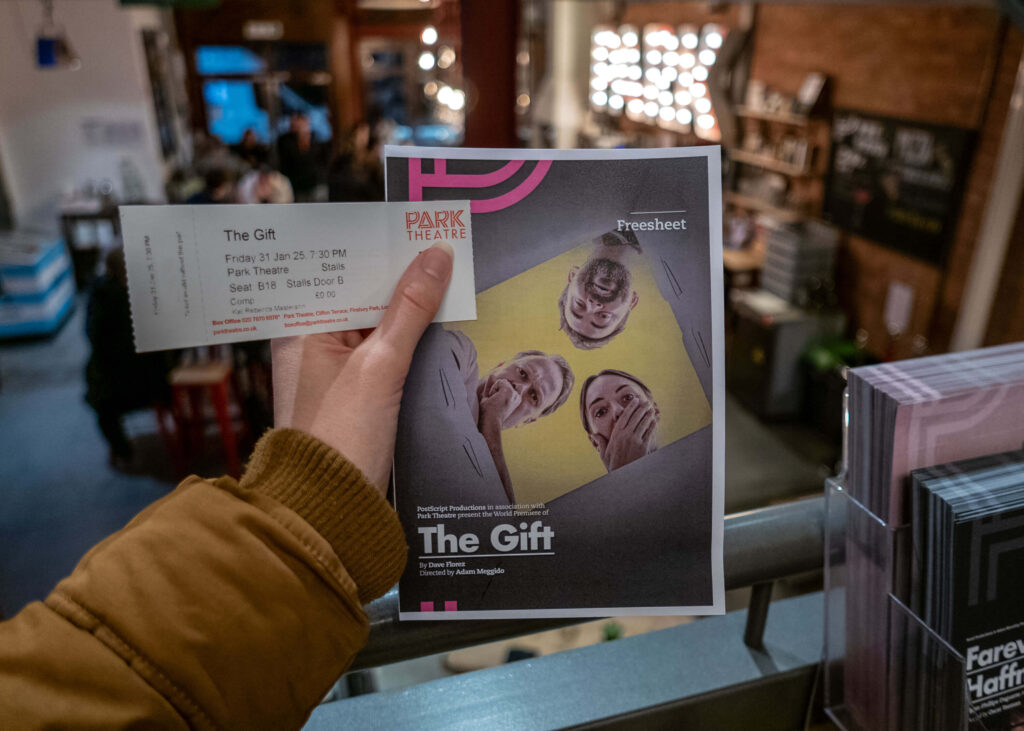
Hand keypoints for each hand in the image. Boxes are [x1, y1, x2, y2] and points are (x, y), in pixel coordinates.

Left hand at [272, 243, 453, 491]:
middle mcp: (312, 343)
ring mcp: (334, 370)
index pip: (339, 271)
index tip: (415, 227)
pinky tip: (439, 327)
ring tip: (448, 277)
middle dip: (399, 276)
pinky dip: (410, 340)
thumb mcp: (380, 364)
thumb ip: (410, 308)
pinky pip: (385, 352)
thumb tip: (436, 255)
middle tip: (441, 247)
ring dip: (409, 308)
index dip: (377, 248)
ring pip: (377, 323)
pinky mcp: (356, 394)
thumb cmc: (340, 438)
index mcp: (301, 328)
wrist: (331, 510)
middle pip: (361, 294)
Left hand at [479, 378, 520, 430]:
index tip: (496, 394)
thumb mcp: (489, 397)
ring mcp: (515, 394)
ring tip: (493, 401)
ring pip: (503, 381)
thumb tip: (492, 375)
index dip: (501, 386)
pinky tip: (493, 399)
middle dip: (496, 388)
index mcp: (515, 400)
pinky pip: (500, 381)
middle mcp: (517, 397)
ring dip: (494, 389)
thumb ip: (491, 386)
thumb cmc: (488, 414)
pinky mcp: (510, 392)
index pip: (511, 385)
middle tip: (493, 402)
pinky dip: (493, 389)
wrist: (489, 422)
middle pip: (504, 382)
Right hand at [600, 400, 657, 471]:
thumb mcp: (604, 453)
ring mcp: (635, 440)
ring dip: (648, 414)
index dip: (631, 407)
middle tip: (646, 401)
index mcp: (616, 434)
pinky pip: (649, 433)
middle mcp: (626, 435)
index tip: (635, 400)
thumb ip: (600, 442)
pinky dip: (652, 425)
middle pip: (635, 417)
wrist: (623, 475)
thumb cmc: (613, 464)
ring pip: (643, 423)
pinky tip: (654, 420)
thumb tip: (593, 434)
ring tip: (651, 408)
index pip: (624, 416)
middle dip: (641, 408)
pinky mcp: (643, 447)